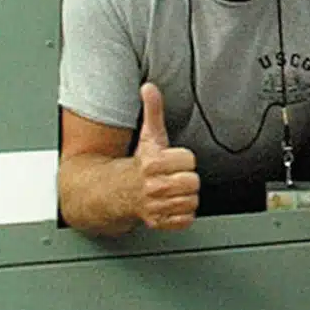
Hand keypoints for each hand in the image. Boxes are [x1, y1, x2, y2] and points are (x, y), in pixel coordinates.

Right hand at [134, 83, 199, 230]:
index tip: (174, 159)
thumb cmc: (139, 162)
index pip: (189, 160)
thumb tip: (149, 87)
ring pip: (191, 201)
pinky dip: (183, 214)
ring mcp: (155, 207)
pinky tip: (173, 204)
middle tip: (175, 175)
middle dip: (186, 178)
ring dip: (185, 196)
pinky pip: (186, 220)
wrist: (117, 191)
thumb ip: (152, 109)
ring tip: (174, 189)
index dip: (184, 158)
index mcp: (152, 163)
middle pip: (192, 182)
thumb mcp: (148, 135)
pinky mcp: (158, 222)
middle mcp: (153, 186)